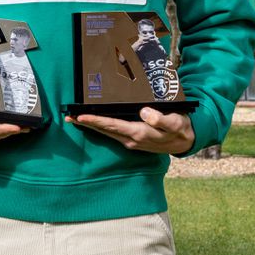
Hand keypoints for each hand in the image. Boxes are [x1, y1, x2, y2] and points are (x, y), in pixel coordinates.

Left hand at [66, 107, 194, 154]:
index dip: (95, 121)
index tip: (81, 117)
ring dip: (91, 126)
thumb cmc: (180, 129)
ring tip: (75, 119)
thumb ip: (160, 119)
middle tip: (68, 117)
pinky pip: (112, 133)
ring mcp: (131, 141)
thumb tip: (144, 113)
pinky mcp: (133, 139)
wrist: (185, 141)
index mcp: (139, 133)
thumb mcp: (175, 123)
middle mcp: (131, 139)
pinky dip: (101, 127)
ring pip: (106, 132)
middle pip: (104, 130)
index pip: (112, 125)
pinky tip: (95, 123)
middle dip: (86, 124)